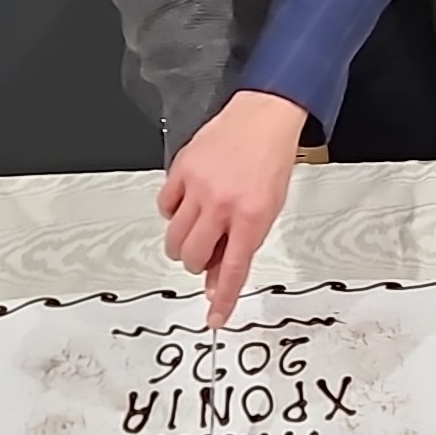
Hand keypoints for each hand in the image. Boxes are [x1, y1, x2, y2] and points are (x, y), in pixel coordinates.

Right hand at [159, 91, 304, 325]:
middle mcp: (223, 204)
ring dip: (183, 244)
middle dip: (198, 263)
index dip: (222, 299)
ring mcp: (199, 186)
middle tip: (208, 253)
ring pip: (175, 237)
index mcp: (251, 217)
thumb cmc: (272, 160)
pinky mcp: (181, 169)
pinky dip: (172, 213)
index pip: (232, 270)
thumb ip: (243, 245)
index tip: (214, 318)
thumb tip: (218, 280)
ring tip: (198, 229)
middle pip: (193, 257)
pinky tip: (186, 205)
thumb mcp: (269, 209)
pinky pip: (164, 206)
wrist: (265, 115)